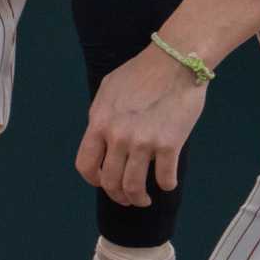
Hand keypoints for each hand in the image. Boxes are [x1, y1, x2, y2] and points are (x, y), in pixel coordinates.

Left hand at [75, 45, 206, 206]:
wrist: (175, 61)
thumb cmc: (142, 71)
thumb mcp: (109, 89)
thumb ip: (102, 114)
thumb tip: (101, 134)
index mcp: (99, 122)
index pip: (85, 164)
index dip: (93, 180)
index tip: (103, 182)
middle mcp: (117, 136)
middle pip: (110, 182)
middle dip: (118, 196)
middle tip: (128, 197)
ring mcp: (142, 142)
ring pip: (134, 187)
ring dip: (139, 199)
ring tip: (145, 199)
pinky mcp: (168, 144)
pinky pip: (165, 179)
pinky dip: (167, 185)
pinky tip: (168, 182)